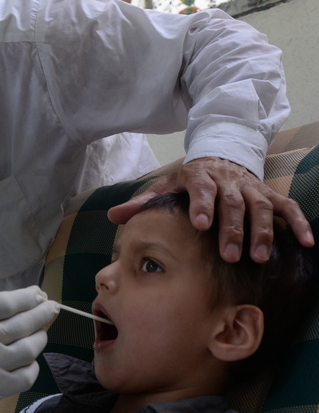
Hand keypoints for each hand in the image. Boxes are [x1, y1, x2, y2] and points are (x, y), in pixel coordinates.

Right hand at [0, 286, 57, 412]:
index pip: (7, 302)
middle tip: (52, 308)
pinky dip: (32, 367)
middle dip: (43, 314)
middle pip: (23, 323)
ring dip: (40, 339)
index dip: (28, 297)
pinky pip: (25, 376)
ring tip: (40, 334)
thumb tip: (20, 304)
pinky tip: (29, 362)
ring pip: (29, 349)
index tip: (39, 294)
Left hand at [108, 157, 313, 262]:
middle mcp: (228, 182)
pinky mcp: (268, 194)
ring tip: (259, 257)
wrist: (220, 155)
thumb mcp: (165, 186)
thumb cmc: (188, 180)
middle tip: (229, 255)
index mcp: (199, 177)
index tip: (201, 224)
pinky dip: (297, 223)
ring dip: (262, 231)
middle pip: (232, 204)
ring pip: (260, 207)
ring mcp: (251, 188)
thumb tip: (114, 216)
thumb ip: (143, 202)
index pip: (200, 190)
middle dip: (232, 229)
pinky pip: (286, 207)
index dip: (202, 205)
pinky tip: (307, 242)